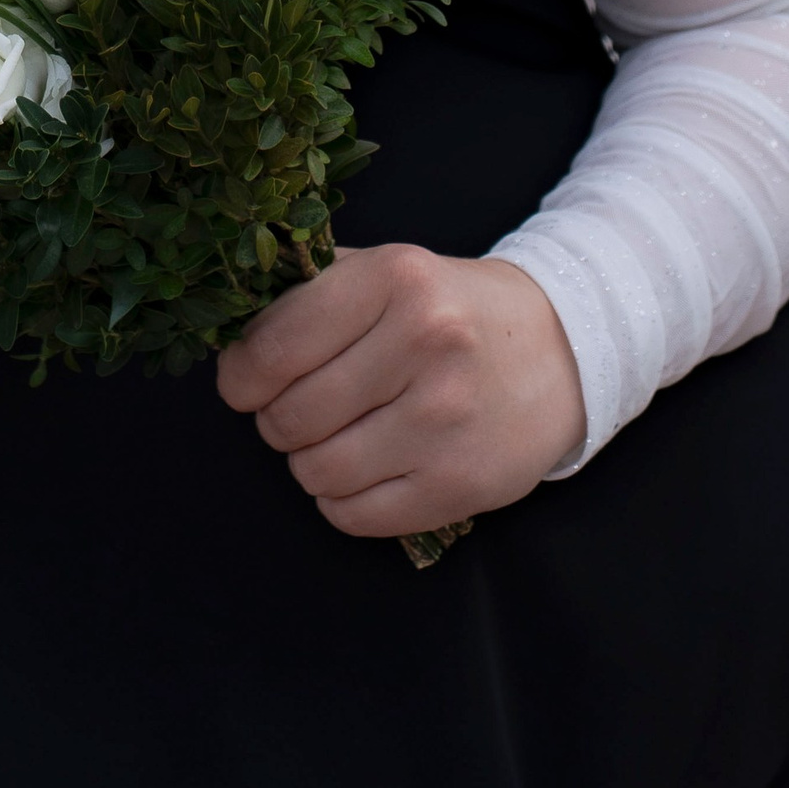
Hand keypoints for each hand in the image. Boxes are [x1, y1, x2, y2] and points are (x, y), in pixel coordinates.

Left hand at [215, 245, 585, 540]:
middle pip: (289, 416)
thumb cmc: (448, 310)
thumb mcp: (385, 271)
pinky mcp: (462, 482)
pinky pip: (355, 516)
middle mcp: (426, 343)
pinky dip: (341, 501)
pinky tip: (366, 469)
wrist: (561, 351)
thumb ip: (306, 294)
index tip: (245, 381)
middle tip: (298, 409)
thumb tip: (227, 338)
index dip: (241, 375)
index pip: (273, 347)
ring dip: (309, 462)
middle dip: (276, 420)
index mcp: (396, 279)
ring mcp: (446, 419)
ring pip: (317, 471)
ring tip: (336, 437)